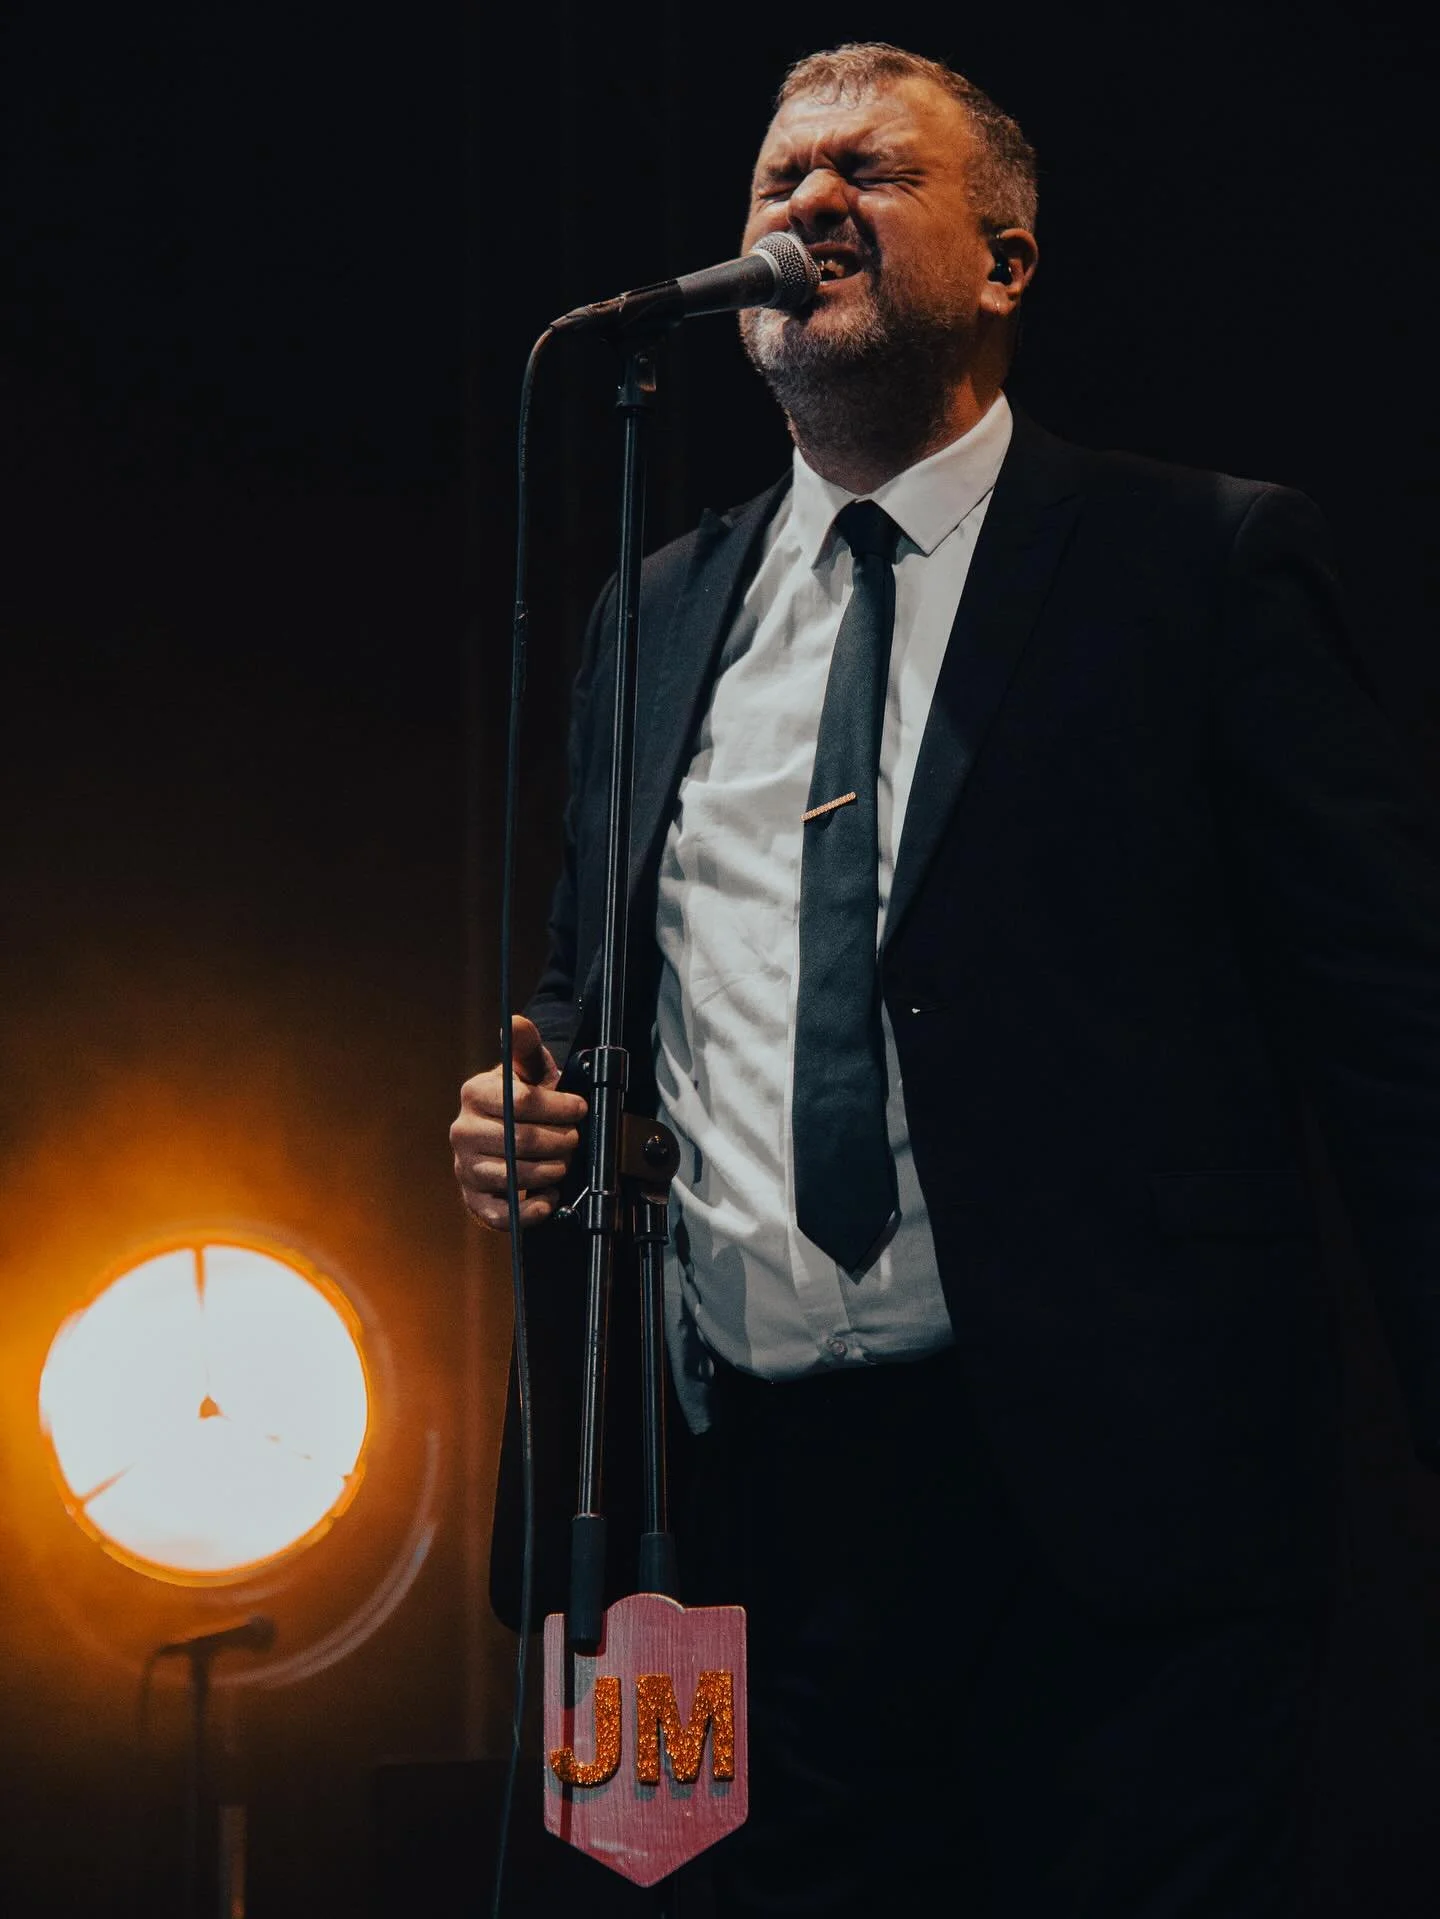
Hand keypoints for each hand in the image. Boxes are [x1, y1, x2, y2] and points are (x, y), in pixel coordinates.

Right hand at [451, 1016, 588, 1229]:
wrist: (508, 1130)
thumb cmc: (523, 1096)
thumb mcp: (527, 1066)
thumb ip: (524, 1044)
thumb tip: (517, 1021)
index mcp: (475, 1093)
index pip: (521, 1102)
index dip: (558, 1107)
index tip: (580, 1109)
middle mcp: (463, 1130)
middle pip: (521, 1142)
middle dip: (559, 1141)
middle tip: (575, 1138)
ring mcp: (465, 1167)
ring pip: (514, 1176)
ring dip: (550, 1172)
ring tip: (564, 1164)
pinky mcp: (473, 1198)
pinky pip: (500, 1214)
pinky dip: (531, 1211)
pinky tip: (549, 1199)